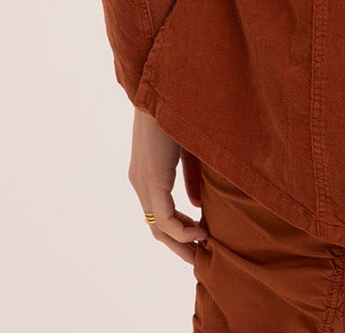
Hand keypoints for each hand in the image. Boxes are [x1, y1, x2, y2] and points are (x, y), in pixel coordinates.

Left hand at [128, 107, 208, 263]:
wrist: (166, 85)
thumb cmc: (180, 111)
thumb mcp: (188, 150)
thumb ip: (191, 178)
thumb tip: (196, 205)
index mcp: (146, 173)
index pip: (159, 214)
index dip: (181, 231)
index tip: (203, 237)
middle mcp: (140, 181)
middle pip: (157, 228)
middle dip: (181, 246)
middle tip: (202, 259)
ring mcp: (143, 182)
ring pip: (159, 228)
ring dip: (183, 243)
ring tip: (205, 250)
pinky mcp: (152, 179)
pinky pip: (164, 219)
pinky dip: (183, 230)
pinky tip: (201, 230)